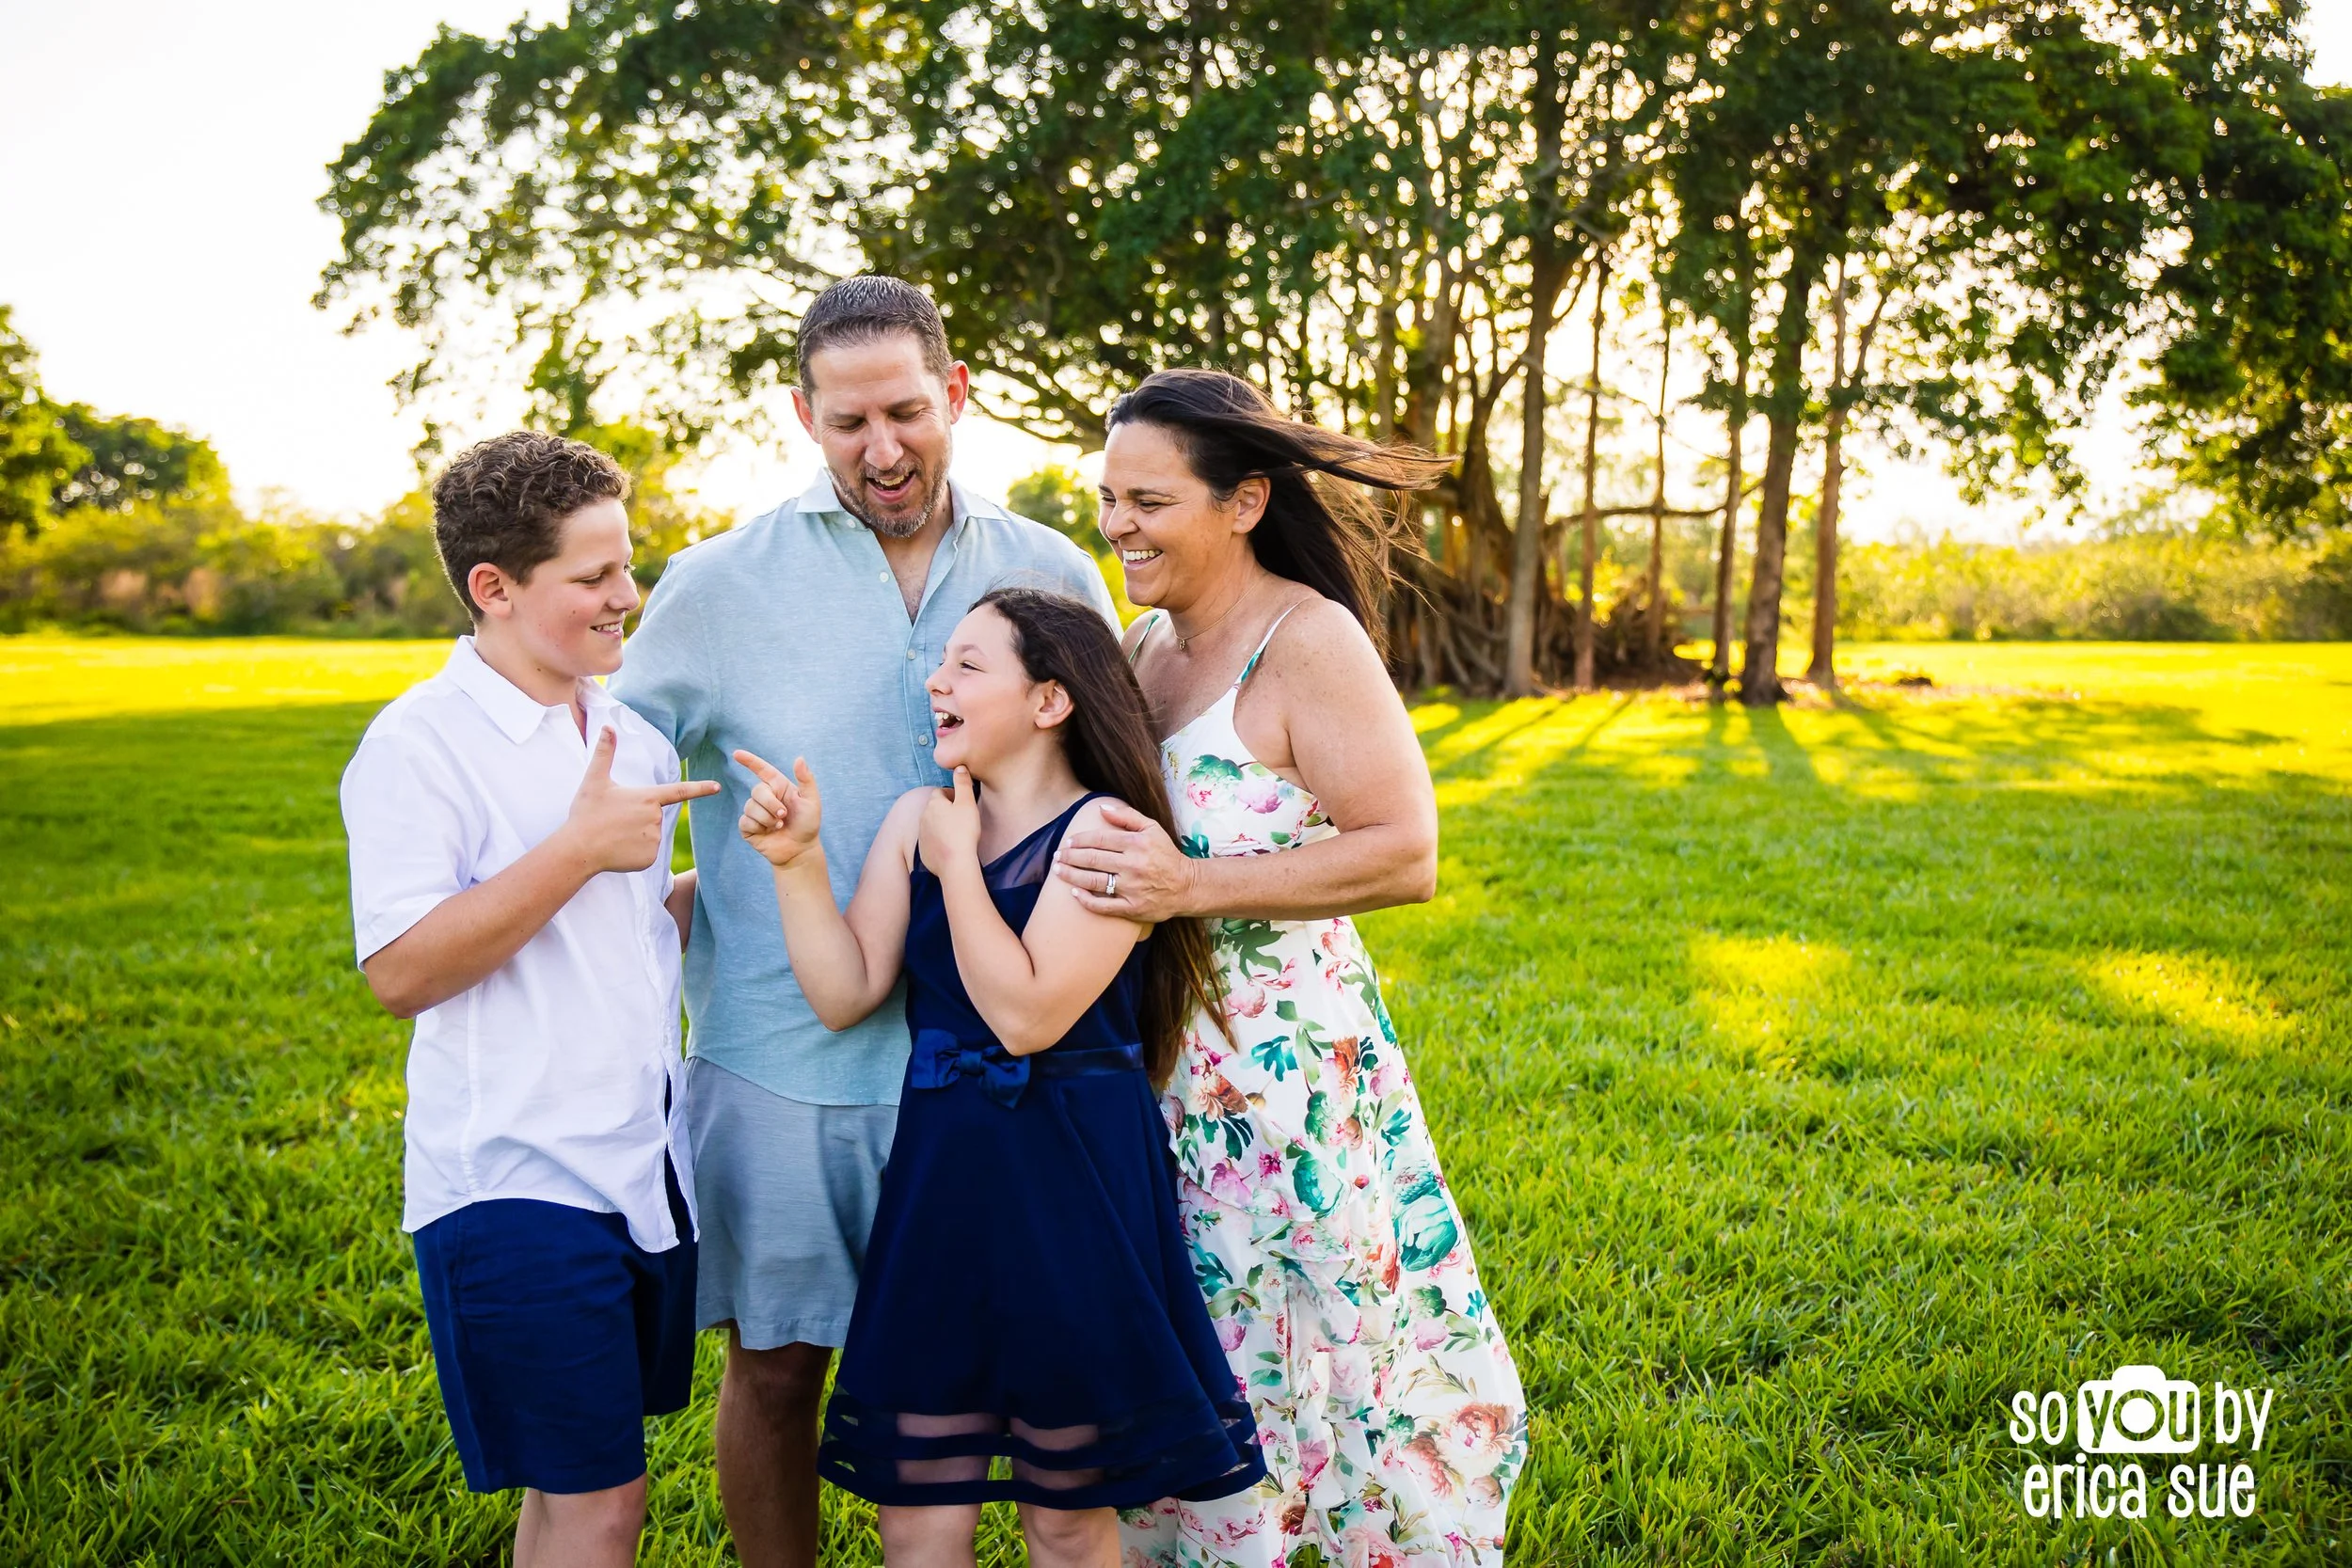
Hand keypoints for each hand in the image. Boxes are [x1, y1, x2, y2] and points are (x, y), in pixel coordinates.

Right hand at [565, 726, 720, 872]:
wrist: (578, 850)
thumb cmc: (586, 814)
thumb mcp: (594, 781)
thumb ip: (604, 753)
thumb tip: (607, 726)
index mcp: (647, 798)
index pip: (680, 791)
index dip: (700, 788)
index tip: (717, 787)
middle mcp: (655, 818)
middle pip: (654, 815)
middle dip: (637, 817)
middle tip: (614, 821)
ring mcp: (654, 840)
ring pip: (650, 834)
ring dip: (635, 835)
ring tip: (614, 835)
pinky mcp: (650, 859)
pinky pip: (647, 853)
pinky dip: (635, 852)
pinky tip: (618, 850)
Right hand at [733, 749, 823, 867]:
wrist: (800, 849)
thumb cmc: (807, 824)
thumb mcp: (811, 801)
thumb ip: (806, 780)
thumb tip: (799, 758)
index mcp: (779, 787)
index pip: (762, 770)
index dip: (750, 761)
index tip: (737, 754)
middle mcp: (765, 797)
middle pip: (757, 791)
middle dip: (771, 804)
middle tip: (784, 815)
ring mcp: (755, 811)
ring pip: (751, 807)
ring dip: (768, 819)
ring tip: (779, 826)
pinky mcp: (748, 827)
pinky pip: (745, 821)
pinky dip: (758, 827)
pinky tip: (767, 833)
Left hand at [918, 766, 982, 870]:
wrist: (955, 863)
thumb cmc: (963, 831)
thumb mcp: (967, 803)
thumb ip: (963, 783)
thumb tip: (959, 767)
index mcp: (934, 803)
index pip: (940, 793)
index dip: (951, 795)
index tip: (962, 802)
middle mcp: (923, 817)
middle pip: (934, 808)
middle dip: (945, 809)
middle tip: (960, 817)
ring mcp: (921, 834)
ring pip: (931, 824)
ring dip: (940, 825)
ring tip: (955, 832)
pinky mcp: (923, 850)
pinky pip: (931, 841)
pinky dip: (938, 840)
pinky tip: (949, 845)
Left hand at [1052, 799, 1195, 920]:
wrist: (1187, 886)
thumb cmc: (1166, 855)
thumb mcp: (1152, 829)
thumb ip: (1127, 816)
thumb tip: (1101, 807)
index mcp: (1137, 844)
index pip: (1099, 839)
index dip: (1079, 840)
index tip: (1067, 842)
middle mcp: (1133, 865)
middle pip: (1092, 859)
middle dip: (1070, 857)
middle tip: (1057, 856)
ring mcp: (1132, 888)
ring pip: (1093, 881)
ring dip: (1071, 875)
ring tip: (1057, 871)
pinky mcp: (1132, 908)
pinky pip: (1104, 906)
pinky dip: (1086, 900)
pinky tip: (1074, 893)